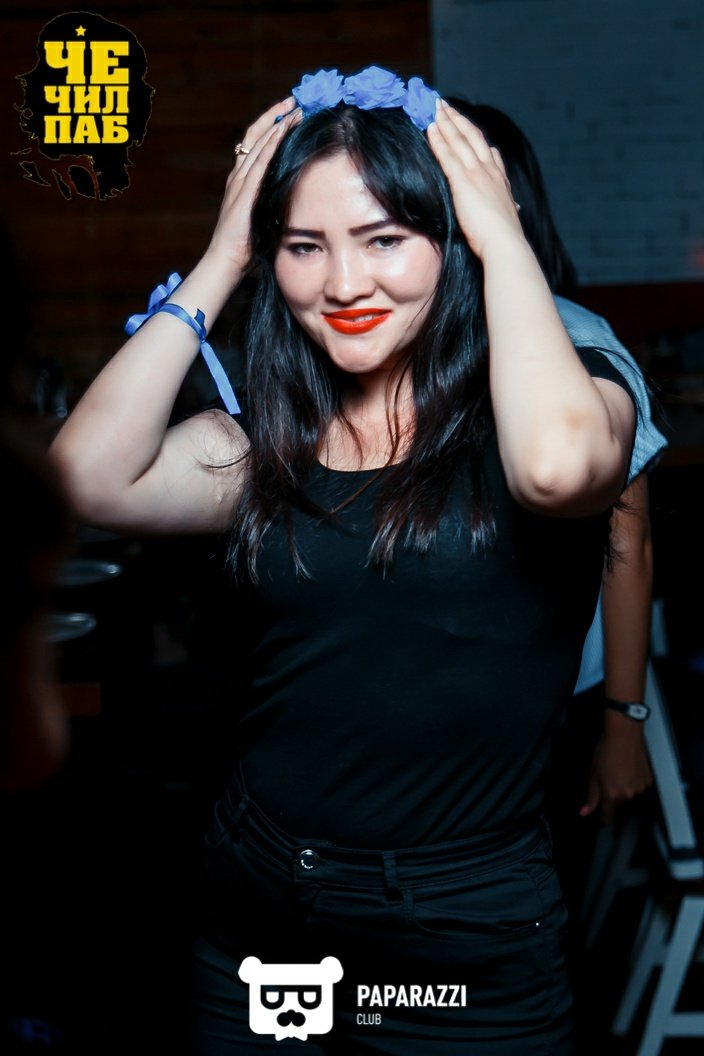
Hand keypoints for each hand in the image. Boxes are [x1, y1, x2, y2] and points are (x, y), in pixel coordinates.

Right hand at [207, 97, 300, 274]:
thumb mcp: (260, 216)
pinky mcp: (245, 190)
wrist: (227, 259)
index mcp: (240, 180)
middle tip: (295, 102)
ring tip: (295, 110)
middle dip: (276, 116)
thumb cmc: (245, 245)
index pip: (255, 144)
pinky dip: (273, 141)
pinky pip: (261, 159)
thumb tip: (291, 198)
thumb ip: (270, 202)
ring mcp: (240, 181)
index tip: (288, 113)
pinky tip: (285, 129)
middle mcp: (238, 175)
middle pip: (256, 135)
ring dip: (278, 124)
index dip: (271, 126)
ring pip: (259, 143)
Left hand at [426, 101, 524, 260]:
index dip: (475, 137)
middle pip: (472, 137)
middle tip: (446, 105)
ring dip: (447, 121)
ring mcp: (476, 173)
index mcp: (499, 180)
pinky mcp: (463, 181)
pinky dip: (439, 140)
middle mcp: (489, 171)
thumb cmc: (503, 238)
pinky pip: (448, 155)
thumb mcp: (507, 217)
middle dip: (458, 119)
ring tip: (435, 107)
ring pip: (459, 140)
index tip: (468, 126)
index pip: (487, 152)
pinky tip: (430, 128)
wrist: (505, 243)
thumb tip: (515, 206)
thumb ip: (506, 206)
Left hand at [580, 724, 653, 823]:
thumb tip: (584, 812)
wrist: (624, 737)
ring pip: (629, 796)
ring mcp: (639, 788)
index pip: (608, 815)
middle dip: (613, 797)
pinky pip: (639, 787)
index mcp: (611, 794)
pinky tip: (629, 769)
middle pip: (618, 804)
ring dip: (624, 789)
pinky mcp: (648, 781)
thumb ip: (591, 797)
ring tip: (619, 772)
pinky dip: (634, 782)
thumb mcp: (593, 775)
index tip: (602, 818)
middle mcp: (627, 795)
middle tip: (608, 780)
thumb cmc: (606, 752)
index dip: (604, 817)